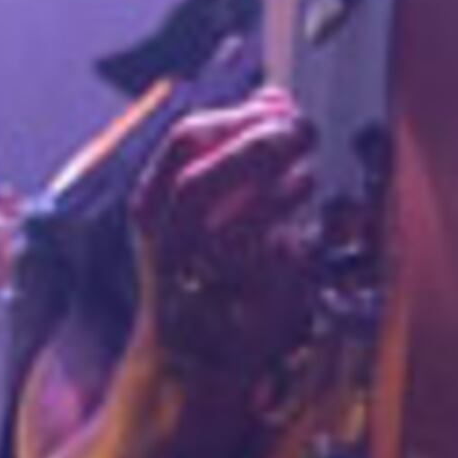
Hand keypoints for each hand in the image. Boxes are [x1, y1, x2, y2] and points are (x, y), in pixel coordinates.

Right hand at [129, 92, 315, 390]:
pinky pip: (280, 268)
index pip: (185, 140)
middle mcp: (167, 247)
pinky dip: (300, 242)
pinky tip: (304, 233)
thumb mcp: (195, 204)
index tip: (280, 107)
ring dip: (286, 190)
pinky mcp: (241, 317)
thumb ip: (229, 149)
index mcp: (151, 208)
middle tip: (303, 131)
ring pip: (240, 228)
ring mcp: (200, 285)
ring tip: (305, 180)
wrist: (189, 361)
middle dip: (260, 148)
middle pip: (203, 183)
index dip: (241, 116)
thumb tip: (274, 96)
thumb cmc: (201, 268)